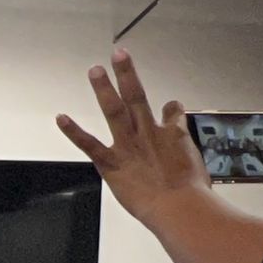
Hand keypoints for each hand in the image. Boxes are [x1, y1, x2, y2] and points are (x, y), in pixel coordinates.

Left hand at [56, 49, 210, 228]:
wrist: (181, 208)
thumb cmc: (194, 196)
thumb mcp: (201, 170)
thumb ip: (191, 160)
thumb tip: (197, 169)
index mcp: (175, 134)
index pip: (172, 112)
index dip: (170, 109)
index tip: (169, 107)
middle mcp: (150, 133)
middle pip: (138, 95)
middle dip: (127, 73)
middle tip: (119, 54)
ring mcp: (129, 145)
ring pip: (115, 109)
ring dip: (104, 88)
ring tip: (95, 70)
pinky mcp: (112, 163)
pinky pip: (89, 143)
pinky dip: (73, 131)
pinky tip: (61, 118)